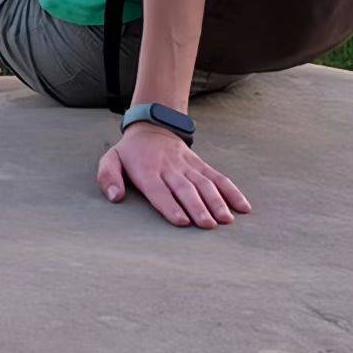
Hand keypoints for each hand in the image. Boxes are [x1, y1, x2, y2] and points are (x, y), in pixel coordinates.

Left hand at [98, 122, 252, 227]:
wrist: (151, 127)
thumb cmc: (129, 153)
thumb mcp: (110, 160)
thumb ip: (108, 177)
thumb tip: (115, 197)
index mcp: (146, 170)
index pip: (159, 190)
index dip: (170, 206)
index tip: (182, 222)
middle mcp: (169, 168)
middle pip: (185, 189)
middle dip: (197, 207)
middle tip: (208, 225)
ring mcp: (187, 165)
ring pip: (204, 183)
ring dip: (216, 201)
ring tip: (226, 220)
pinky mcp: (200, 164)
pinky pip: (218, 177)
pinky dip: (231, 191)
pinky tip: (243, 207)